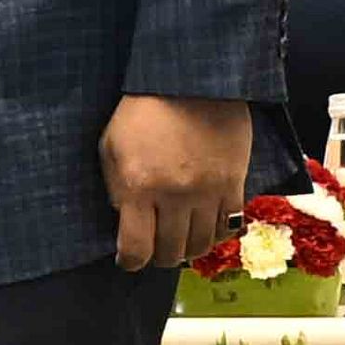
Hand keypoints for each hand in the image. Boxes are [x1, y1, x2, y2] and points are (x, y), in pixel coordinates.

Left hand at [104, 94, 255, 273]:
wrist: (193, 82)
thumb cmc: (142, 112)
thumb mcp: (110, 146)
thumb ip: (114, 187)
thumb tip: (124, 220)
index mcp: (138, 187)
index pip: (136, 248)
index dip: (129, 262)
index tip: (126, 260)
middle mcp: (175, 196)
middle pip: (170, 252)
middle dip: (158, 258)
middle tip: (153, 250)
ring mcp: (208, 193)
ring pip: (201, 245)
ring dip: (187, 250)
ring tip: (179, 242)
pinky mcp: (234, 184)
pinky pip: (229, 226)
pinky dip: (216, 235)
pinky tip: (204, 228)